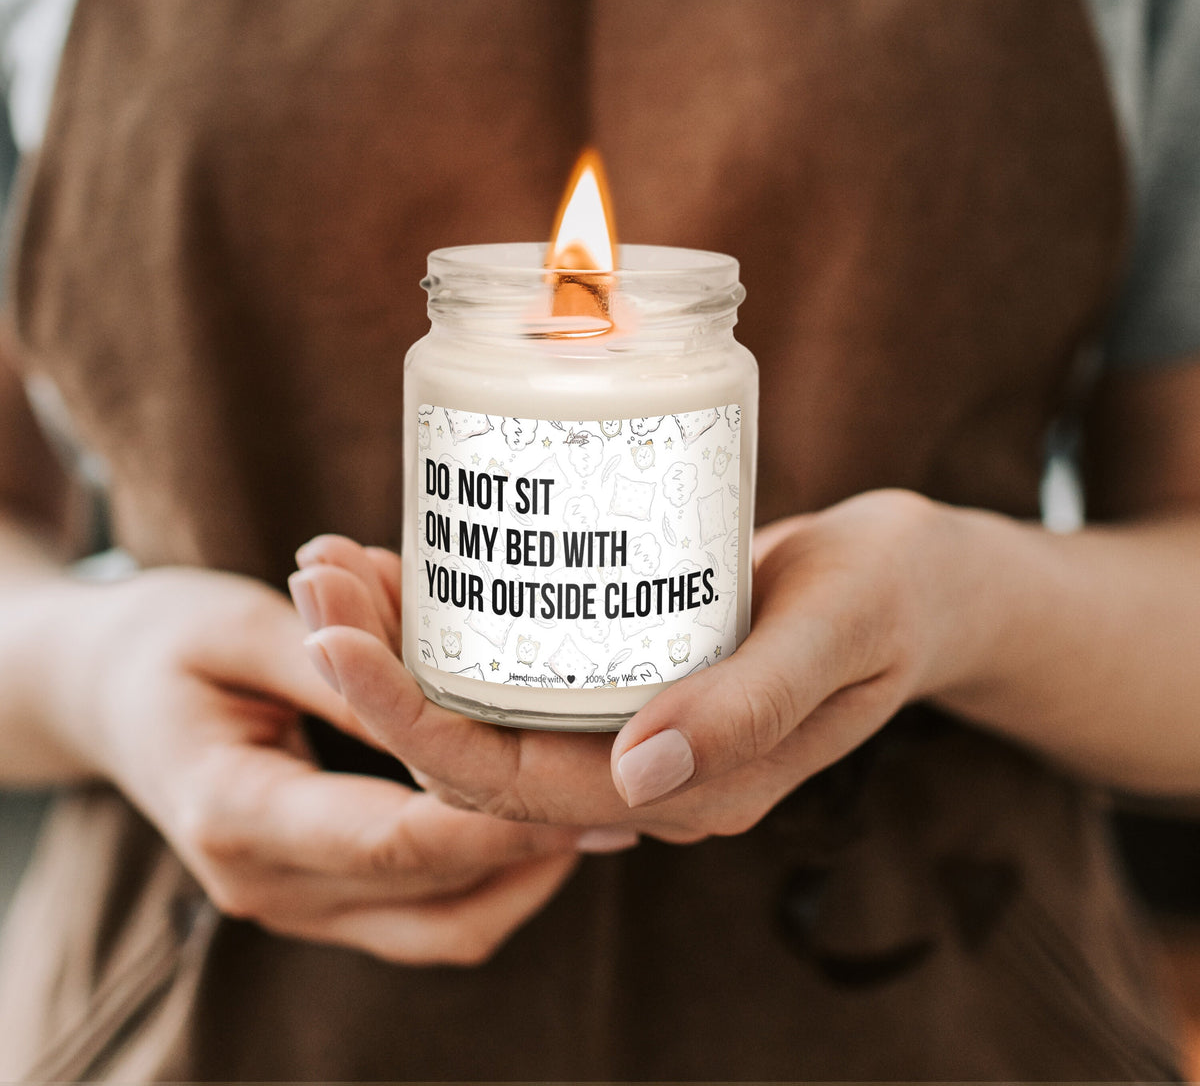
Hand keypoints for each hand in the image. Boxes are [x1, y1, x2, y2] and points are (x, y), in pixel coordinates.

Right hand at [52, 566, 613, 964]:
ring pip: (438, 927)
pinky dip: (485, 881)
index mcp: (238, 813)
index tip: (585, 786)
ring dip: (520, 877)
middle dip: (532, 849)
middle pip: (432, 895)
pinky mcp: (315, 893)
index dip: (498, 819)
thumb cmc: (165, 643)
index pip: (397, 839)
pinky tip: (535, 823)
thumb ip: (339, 666)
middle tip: (620, 795)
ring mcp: (289, 901)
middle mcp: (264, 883)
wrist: (104, 692)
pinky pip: (420, 916)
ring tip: (596, 812)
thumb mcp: (244, 628)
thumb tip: (440, 690)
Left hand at [297, 490, 975, 841]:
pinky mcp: (625, 676)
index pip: (517, 785)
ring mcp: (630, 728)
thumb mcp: (838, 632)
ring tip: (333, 562)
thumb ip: (752, 704)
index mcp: (690, 790)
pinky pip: (518, 668)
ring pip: (484, 710)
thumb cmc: (890, 595)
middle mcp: (642, 775)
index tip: (334, 637)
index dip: (412, 722)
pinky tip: (408, 563)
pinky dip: (454, 622)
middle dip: (378, 675)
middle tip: (315, 576)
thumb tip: (641, 776)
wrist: (918, 580)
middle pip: (475, 750)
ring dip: (399, 646)